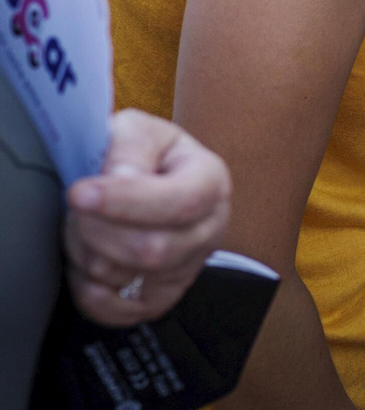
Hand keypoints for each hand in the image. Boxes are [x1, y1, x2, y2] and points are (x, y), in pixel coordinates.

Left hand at [62, 109, 231, 326]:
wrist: (147, 180)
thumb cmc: (141, 154)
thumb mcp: (137, 129)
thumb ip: (130, 146)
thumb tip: (119, 179)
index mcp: (211, 181)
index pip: (180, 202)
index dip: (126, 202)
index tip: (79, 193)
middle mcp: (209, 229)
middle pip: (151, 249)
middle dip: (96, 228)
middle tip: (76, 204)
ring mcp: (187, 269)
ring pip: (124, 277)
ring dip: (86, 252)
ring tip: (85, 225)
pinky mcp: (160, 299)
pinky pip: (114, 311)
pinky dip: (88, 288)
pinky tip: (88, 259)